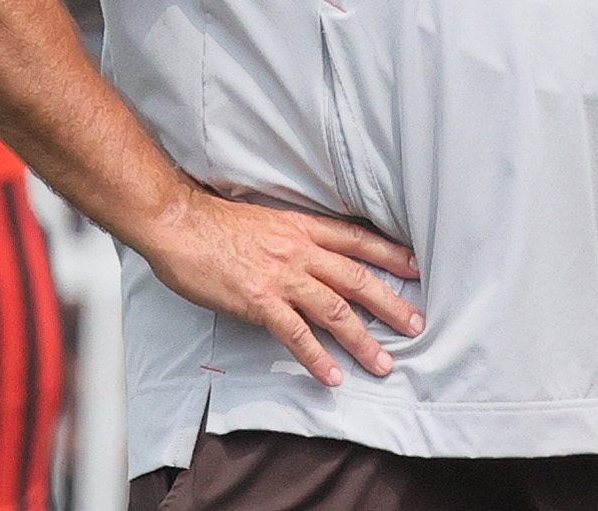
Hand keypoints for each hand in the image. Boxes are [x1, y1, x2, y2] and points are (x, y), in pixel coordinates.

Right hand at [141, 186, 422, 386]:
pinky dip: (316, 357)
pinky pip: (295, 333)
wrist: (180, 224)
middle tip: (417, 324)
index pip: (359, 241)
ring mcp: (282, 276)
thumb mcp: (269, 220)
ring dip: (362, 339)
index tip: (417, 268)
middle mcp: (301, 250)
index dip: (391, 255)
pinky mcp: (258, 301)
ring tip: (382, 363)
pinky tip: (331, 376)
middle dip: (391, 303)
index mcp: (304, 228)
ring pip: (334, 309)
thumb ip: (296, 238)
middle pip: (357, 278)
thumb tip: (315, 258)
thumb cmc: (217, 223)